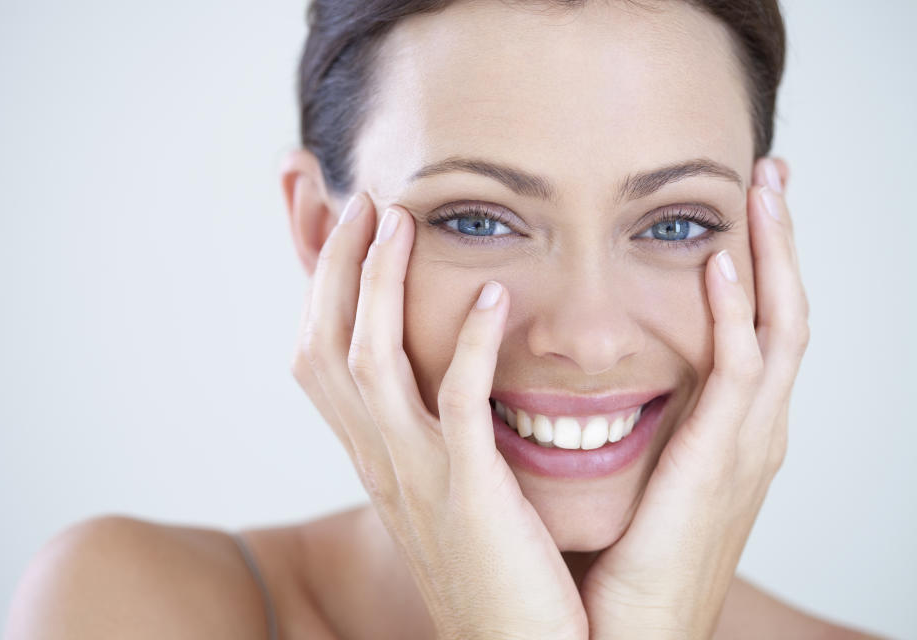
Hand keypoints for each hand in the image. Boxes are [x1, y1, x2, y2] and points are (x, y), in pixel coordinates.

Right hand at [291, 194, 588, 639]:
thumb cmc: (488, 566)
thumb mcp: (439, 489)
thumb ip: (427, 431)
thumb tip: (431, 379)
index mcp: (372, 456)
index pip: (318, 358)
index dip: (323, 288)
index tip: (349, 229)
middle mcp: (378, 460)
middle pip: (326, 345)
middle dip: (340, 267)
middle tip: (368, 202)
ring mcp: (417, 475)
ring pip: (372, 362)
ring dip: (384, 285)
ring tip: (406, 222)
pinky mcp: (469, 492)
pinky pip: (459, 405)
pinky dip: (471, 345)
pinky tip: (494, 297)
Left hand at [579, 157, 808, 638]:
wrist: (628, 638)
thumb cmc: (627, 561)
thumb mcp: (644, 476)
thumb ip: (645, 423)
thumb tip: (603, 378)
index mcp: (733, 431)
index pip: (757, 327)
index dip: (759, 264)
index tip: (743, 207)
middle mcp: (755, 431)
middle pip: (783, 313)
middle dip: (781, 242)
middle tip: (772, 173)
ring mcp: (748, 447)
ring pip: (778, 328)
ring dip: (774, 255)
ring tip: (764, 190)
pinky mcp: (721, 466)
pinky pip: (739, 376)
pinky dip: (736, 317)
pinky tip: (720, 265)